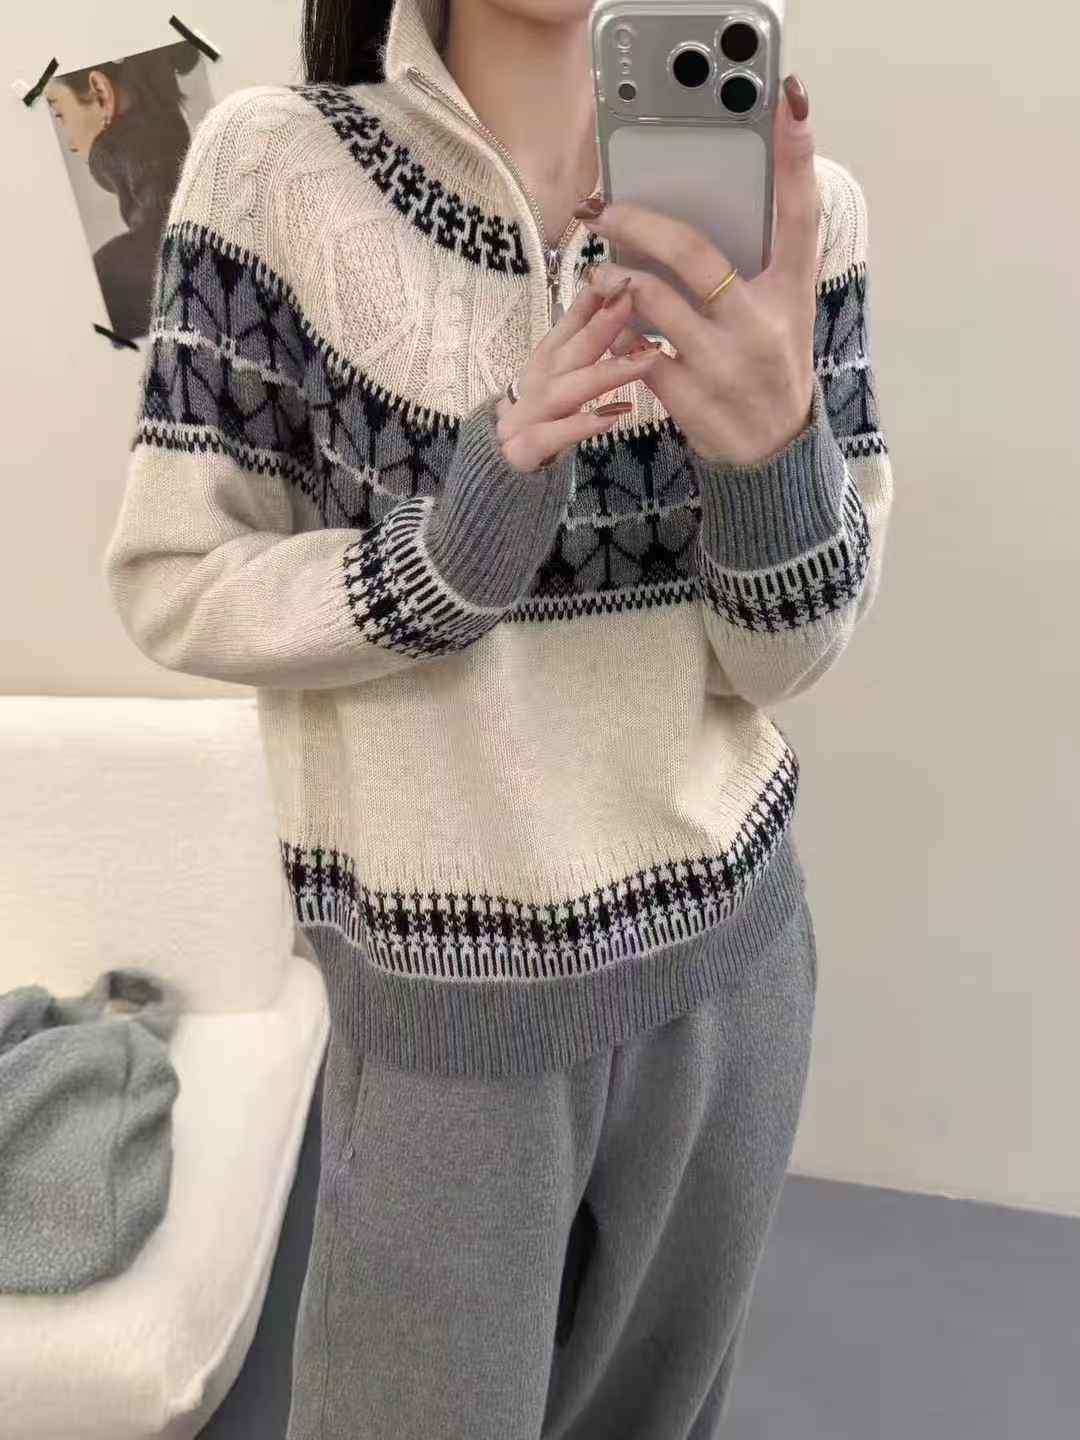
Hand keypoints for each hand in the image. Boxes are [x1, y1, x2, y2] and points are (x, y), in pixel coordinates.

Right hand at [494, 279, 663, 472]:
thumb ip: (576, 352)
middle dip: (600, 325)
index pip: (566, 328)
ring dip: (603, 373)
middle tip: (632, 301)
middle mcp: (531, 386)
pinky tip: (611, 417)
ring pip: (563, 392)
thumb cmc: (535, 428)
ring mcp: (523, 418)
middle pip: (567, 353)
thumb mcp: (554, 386)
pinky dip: (578, 426)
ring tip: (645, 361)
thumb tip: (607, 308)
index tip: (619, 277)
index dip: (590, 301)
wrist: (491, 477)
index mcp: (541, 367)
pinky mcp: (521, 452)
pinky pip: (549, 437)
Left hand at [573, 74, 819, 468]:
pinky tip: (608, 323)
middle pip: (696, 254)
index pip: (802, 213)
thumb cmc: (770, 367)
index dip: (797, 155)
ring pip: (654, 302)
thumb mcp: (782, 313)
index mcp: (792, 292)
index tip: (791, 98)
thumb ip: (756, 264)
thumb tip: (704, 207)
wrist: (770, 452)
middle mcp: (762, 323)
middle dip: (639, 224)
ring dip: (616, 279)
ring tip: (600, 272)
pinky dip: (617, 331)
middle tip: (601, 208)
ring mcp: (725, 362)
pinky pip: (637, 351)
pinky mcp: (691, 396)